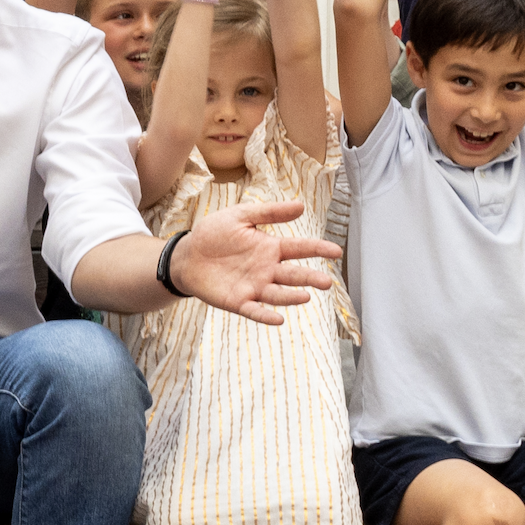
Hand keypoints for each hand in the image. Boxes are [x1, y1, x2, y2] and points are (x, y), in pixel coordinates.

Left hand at [161, 195, 343, 325]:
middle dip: (310, 278)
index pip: (299, 248)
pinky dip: (266, 316)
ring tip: (305, 296)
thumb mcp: (240, 216)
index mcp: (270, 248)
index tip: (336, 251)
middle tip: (327, 282)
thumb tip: (301, 206)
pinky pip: (255, 310)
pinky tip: (278, 319)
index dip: (318, 249)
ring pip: (278, 294)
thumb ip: (269, 213)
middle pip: (293, 275)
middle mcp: (267, 270)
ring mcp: (254, 287)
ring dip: (291, 297)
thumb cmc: (214, 234)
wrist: (187, 254)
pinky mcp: (238, 301)